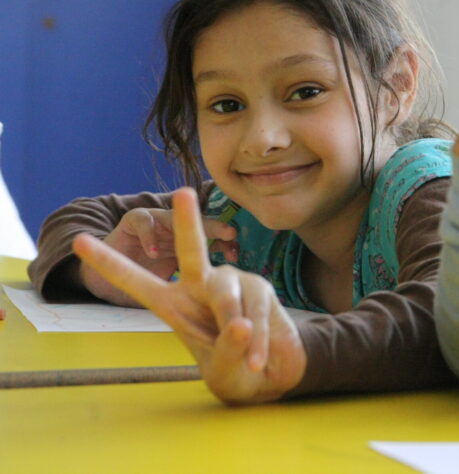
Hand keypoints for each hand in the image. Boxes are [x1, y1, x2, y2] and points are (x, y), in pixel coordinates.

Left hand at [73, 188, 306, 404]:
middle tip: (184, 193)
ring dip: (237, 329)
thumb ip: (226, 349)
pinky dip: (260, 339)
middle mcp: (200, 286)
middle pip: (191, 252)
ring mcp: (231, 283)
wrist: (272, 372)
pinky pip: (258, 311)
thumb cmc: (235, 370)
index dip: (109, 262)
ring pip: (227, 297)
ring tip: (250, 360)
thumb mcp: (221, 369)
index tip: (79, 240)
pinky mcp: (259, 287)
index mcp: (173, 305)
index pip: (137, 280)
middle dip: (187, 223)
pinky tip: (259, 358)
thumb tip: (241, 324)